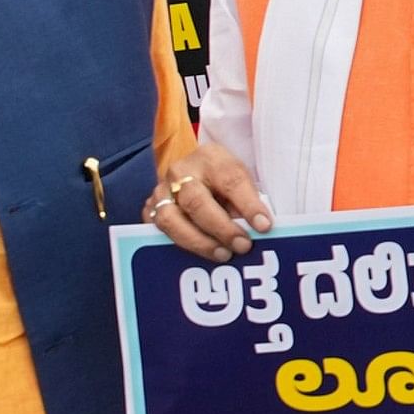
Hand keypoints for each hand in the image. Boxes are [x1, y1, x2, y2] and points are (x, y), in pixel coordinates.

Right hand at [145, 140, 271, 260]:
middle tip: (242, 246)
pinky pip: (158, 232)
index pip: (231, 180)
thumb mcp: (240, 181)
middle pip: (196, 201)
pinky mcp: (149, 209)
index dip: (248, 205)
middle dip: (221, 228)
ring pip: (171, 219)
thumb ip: (248, 201)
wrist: (194, 174)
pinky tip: (201, 256)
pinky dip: (180, 246)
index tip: (264, 226)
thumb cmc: (224, 182)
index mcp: (211, 157)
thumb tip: (258, 230)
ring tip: (223, 255)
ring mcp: (161, 190)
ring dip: (199, 242)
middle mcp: (181, 171)